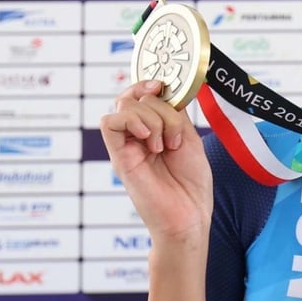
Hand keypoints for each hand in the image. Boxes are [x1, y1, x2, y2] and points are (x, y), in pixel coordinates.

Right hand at [100, 80, 212, 243]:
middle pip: (134, 96)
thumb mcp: (188, 138)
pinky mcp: (119, 158)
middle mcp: (137, 136)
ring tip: (165, 145)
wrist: (189, 216)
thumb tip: (166, 89)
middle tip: (174, 136)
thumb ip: (174, 113)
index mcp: (154, 129)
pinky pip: (110, 123)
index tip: (163, 86)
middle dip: (160, 107)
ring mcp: (126, 146)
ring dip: (153, 118)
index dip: (148, 84)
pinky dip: (132, 122)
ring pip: (124, 105)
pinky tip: (150, 140)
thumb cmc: (191, 184)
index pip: (139, 95)